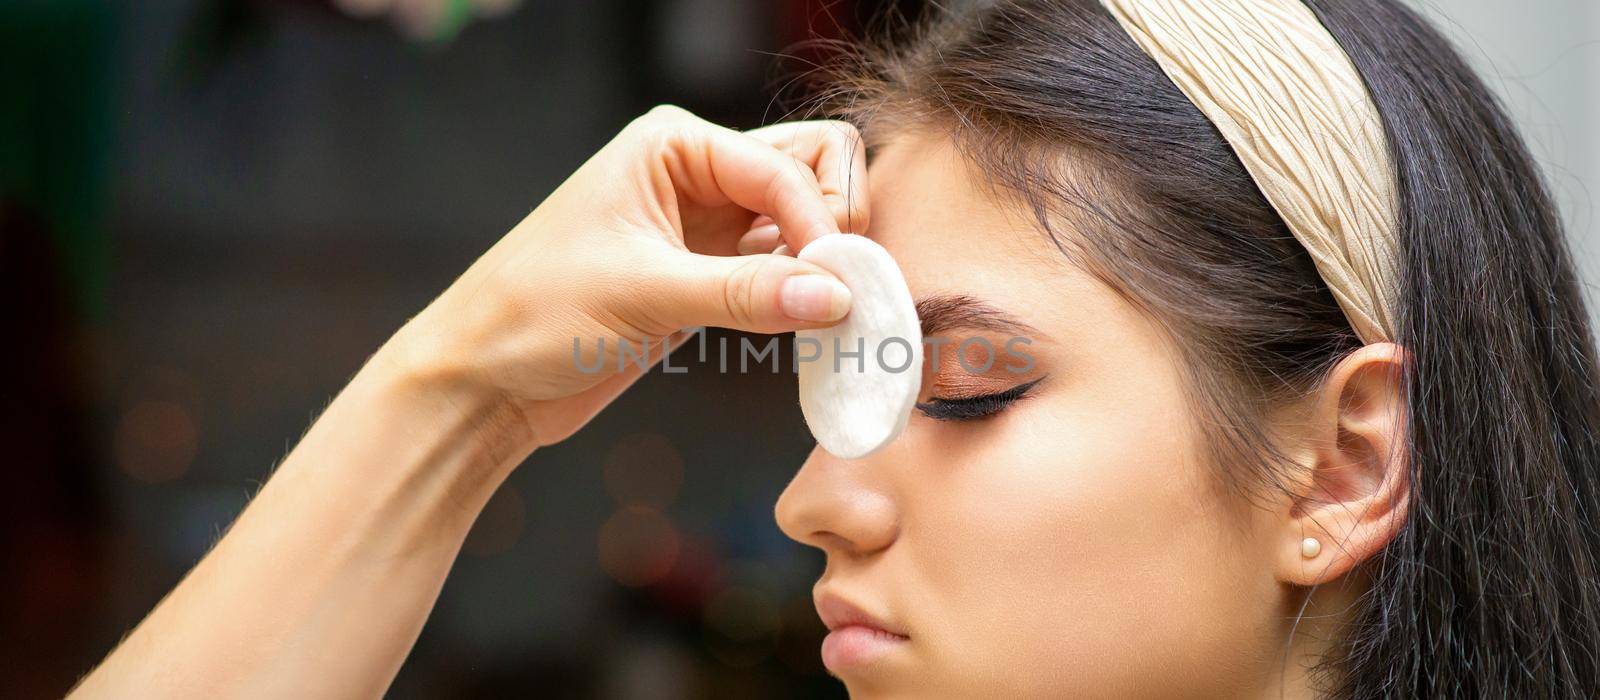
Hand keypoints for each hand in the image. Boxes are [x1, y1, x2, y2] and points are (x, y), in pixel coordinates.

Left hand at [382, 105, 869, 447]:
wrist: (486, 381)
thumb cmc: (535, 315)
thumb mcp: (645, 294)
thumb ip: (747, 293)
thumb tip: (838, 296)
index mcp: (673, 144)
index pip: (786, 165)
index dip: (819, 223)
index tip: (835, 286)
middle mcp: (697, 172)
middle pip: (812, 170)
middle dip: (835, 224)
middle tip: (837, 287)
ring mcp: (708, 224)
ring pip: (806, 219)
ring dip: (827, 262)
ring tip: (831, 316)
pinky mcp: (712, 275)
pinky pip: (785, 269)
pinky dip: (807, 295)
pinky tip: (811, 329)